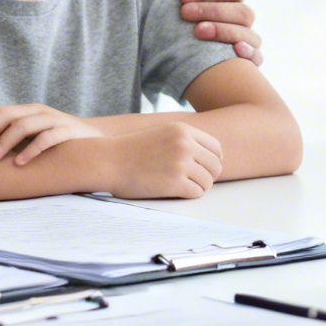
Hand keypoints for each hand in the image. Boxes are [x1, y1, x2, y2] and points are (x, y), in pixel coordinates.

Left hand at [0, 103, 105, 164]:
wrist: (95, 141)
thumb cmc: (57, 143)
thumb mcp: (34, 136)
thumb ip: (13, 139)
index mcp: (26, 111)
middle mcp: (38, 111)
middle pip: (7, 115)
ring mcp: (53, 119)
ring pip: (24, 124)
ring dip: (5, 141)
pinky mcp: (67, 132)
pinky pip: (47, 138)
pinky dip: (31, 150)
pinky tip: (20, 163)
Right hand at [103, 121, 223, 198]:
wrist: (109, 161)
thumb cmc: (131, 150)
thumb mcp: (161, 133)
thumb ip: (183, 139)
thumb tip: (207, 155)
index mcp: (183, 130)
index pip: (216, 148)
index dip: (213, 160)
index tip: (204, 168)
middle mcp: (185, 144)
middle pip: (215, 166)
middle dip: (207, 176)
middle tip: (193, 181)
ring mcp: (181, 163)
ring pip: (208, 181)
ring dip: (198, 187)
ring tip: (182, 186)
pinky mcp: (174, 183)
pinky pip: (197, 193)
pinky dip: (189, 195)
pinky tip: (175, 191)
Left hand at [174, 0, 262, 65]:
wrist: (167, 39)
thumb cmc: (176, 6)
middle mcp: (242, 17)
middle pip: (241, 12)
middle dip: (213, 11)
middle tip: (185, 13)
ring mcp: (247, 39)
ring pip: (248, 34)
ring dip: (224, 31)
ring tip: (197, 32)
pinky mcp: (247, 60)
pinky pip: (256, 58)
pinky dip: (250, 53)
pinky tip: (235, 50)